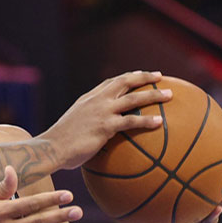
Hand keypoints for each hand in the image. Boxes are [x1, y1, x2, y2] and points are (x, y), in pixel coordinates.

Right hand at [43, 72, 170, 169]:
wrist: (52, 148)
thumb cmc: (62, 143)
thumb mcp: (75, 126)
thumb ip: (88, 124)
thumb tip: (98, 135)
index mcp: (90, 98)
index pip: (112, 82)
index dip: (129, 77)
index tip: (142, 75)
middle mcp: (97, 100)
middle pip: (126, 82)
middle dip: (145, 77)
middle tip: (161, 77)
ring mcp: (102, 112)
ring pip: (133, 98)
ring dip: (153, 94)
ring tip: (169, 95)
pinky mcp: (105, 126)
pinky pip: (131, 121)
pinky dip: (147, 120)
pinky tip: (160, 122)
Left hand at [148, 148, 221, 222]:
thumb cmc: (167, 210)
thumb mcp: (165, 194)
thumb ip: (166, 180)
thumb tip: (157, 154)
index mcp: (205, 193)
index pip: (219, 174)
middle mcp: (210, 201)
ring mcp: (208, 214)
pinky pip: (209, 220)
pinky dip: (213, 215)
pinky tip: (217, 209)